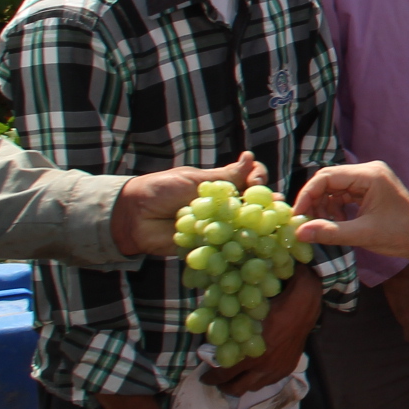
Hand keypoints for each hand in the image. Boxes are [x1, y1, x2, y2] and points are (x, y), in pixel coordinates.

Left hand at [113, 151, 265, 256]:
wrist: (132, 216)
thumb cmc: (160, 190)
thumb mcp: (193, 180)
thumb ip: (223, 177)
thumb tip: (249, 157)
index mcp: (222, 188)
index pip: (249, 181)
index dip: (258, 180)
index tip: (256, 182)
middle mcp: (224, 209)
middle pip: (252, 208)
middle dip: (266, 208)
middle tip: (276, 209)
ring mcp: (217, 229)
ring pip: (243, 230)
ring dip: (258, 230)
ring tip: (269, 231)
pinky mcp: (208, 248)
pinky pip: (226, 251)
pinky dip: (238, 250)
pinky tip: (250, 250)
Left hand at [208, 266, 319, 394]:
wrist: (302, 307)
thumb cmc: (271, 306)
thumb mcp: (245, 317)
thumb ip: (229, 333)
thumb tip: (211, 341)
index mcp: (250, 355)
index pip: (224, 374)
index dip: (211, 378)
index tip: (204, 377)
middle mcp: (264, 368)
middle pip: (237, 389)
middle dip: (224, 387)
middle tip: (217, 382)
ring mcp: (277, 371)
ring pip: (254, 388)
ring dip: (242, 384)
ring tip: (235, 378)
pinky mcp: (286, 369)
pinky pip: (268, 382)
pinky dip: (258, 380)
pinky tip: (254, 372)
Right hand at [292, 162, 408, 267]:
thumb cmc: (402, 234)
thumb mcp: (363, 235)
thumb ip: (330, 232)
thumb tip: (300, 233)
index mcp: (370, 175)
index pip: (326, 177)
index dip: (307, 195)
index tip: (296, 215)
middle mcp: (369, 172)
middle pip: (328, 180)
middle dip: (313, 201)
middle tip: (302, 223)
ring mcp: (370, 180)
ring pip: (334, 188)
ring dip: (323, 206)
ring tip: (319, 227)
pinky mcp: (370, 190)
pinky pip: (344, 194)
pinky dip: (334, 208)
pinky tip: (334, 224)